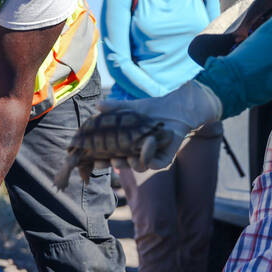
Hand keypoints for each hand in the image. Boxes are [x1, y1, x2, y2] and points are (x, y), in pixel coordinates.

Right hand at [101, 79, 222, 171]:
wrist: (177, 107)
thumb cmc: (154, 109)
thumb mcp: (131, 107)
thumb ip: (115, 108)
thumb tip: (97, 105)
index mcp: (128, 145)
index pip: (112, 155)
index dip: (102, 160)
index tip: (94, 160)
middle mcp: (138, 153)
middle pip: (123, 164)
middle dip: (114, 164)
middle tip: (109, 159)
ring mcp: (152, 157)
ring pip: (138, 167)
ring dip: (130, 164)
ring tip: (124, 156)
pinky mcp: (165, 159)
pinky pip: (154, 163)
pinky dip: (149, 155)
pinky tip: (148, 142)